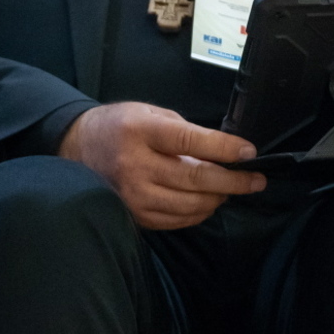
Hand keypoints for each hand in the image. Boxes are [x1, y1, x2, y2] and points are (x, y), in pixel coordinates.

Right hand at [57, 101, 264, 229]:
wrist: (77, 147)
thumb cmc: (118, 126)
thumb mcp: (148, 113)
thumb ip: (183, 131)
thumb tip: (222, 154)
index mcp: (139, 131)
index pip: (189, 141)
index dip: (224, 148)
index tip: (249, 152)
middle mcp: (134, 164)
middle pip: (195, 179)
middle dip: (233, 181)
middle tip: (256, 180)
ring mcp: (133, 194)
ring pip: (190, 204)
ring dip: (218, 198)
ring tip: (229, 189)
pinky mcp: (134, 214)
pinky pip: (177, 220)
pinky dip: (198, 212)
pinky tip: (206, 201)